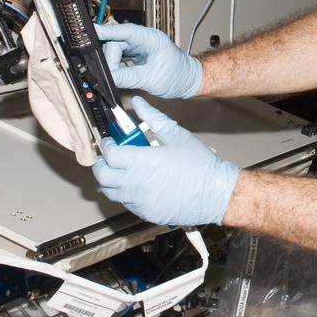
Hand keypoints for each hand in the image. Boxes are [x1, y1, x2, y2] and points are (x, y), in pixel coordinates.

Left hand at [92, 96, 238, 226]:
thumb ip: (153, 118)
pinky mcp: (146, 213)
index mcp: (143, 161)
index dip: (107, 145)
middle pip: (102, 176)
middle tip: (108, 158)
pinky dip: (125, 194)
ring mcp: (140, 201)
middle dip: (101, 164)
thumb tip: (137, 102)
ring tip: (121, 171)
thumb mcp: (177, 135)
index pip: (110, 153)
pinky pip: (126, 204)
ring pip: (110, 192)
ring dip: (110, 180)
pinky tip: (137, 185)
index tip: (110, 141)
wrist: (215, 193)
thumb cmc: (199, 164)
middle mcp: (136, 184)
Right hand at [95, 22, 202, 98]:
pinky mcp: (137, 54)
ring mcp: (140, 46)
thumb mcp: (151, 79)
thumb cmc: (179, 77)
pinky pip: (121, 56)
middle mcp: (144, 39)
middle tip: (110, 74)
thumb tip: (109, 77)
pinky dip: (117, 65)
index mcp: (150, 39)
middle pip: (116, 42)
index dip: (106, 31)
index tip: (90, 32)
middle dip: (110, 58)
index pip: (124, 31)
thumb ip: (128, 77)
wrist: (189, 81)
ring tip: (116, 76)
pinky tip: (117, 73)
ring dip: (113, 63)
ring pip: (116, 50)